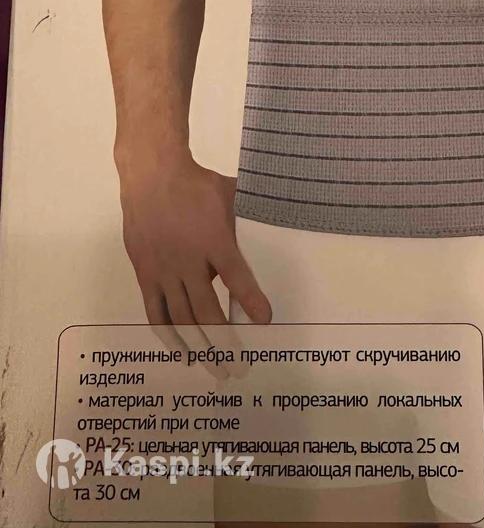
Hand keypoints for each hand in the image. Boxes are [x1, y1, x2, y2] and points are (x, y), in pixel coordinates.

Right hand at [117, 147, 271, 350]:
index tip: (266, 323)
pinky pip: (156, 312)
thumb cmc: (197, 185)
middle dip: (225, 342)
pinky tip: (182, 352)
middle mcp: (187, 261)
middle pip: (207, 311)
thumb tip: (279, 223)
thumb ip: (249, 217)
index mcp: (214, 240)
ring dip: (199, 347)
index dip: (251, 301)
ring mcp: (163, 270)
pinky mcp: (145, 273)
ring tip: (215, 369)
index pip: (235, 277)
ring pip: (182, 318)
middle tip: (240, 367)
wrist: (152, 175)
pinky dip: (169, 336)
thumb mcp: (231, 195)